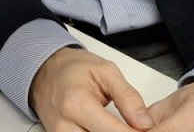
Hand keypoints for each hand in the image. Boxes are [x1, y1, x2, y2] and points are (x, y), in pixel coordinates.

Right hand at [30, 47, 155, 130]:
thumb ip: (128, 97)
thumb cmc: (73, 69)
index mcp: (76, 104)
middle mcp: (65, 126)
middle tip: (135, 127)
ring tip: (120, 127)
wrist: (46, 72)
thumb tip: (145, 123)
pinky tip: (108, 130)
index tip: (147, 130)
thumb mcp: (106, 71)